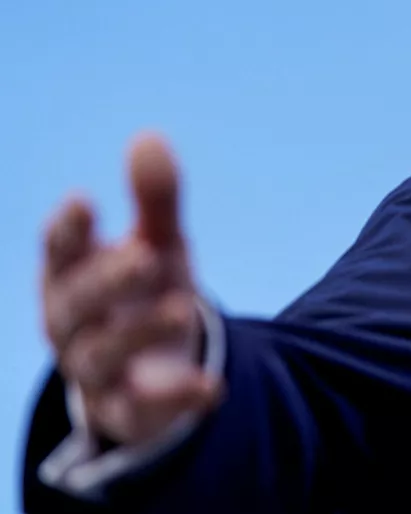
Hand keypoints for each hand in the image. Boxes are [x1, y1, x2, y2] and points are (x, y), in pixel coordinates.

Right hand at [41, 135, 221, 446]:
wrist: (151, 366)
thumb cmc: (144, 292)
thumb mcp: (158, 244)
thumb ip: (155, 200)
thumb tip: (149, 137)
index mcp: (73, 274)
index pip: (59, 251)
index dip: (67, 230)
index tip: (83, 201)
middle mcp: (73, 323)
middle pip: (75, 304)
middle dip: (106, 280)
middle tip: (144, 256)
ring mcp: (95, 370)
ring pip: (101, 356)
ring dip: (139, 332)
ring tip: (183, 308)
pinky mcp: (125, 410)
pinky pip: (142, 410)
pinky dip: (176, 398)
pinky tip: (214, 387)